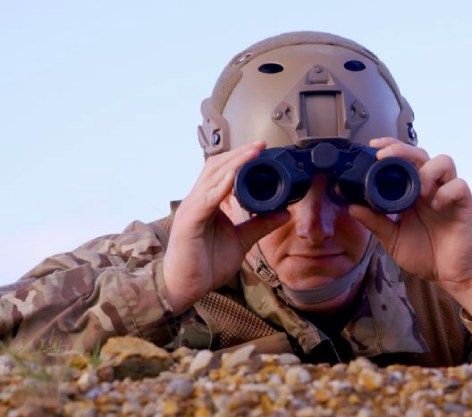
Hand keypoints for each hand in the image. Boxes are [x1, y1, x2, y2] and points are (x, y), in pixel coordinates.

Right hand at [163, 142, 289, 314]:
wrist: (184, 288)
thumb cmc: (206, 264)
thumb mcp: (241, 241)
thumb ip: (260, 225)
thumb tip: (284, 212)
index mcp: (207, 202)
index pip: (220, 171)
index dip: (239, 159)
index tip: (261, 150)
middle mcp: (197, 200)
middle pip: (215, 167)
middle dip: (238, 154)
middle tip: (260, 146)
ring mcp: (190, 209)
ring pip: (211, 177)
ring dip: (233, 163)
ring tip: (253, 153)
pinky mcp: (189, 221)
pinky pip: (207, 199)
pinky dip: (222, 186)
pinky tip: (235, 178)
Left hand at [349, 138, 471, 319]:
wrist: (450, 274)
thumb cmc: (424, 254)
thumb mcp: (393, 239)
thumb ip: (376, 222)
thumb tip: (352, 207)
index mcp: (412, 191)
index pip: (403, 160)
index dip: (391, 147)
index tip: (373, 146)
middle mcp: (431, 187)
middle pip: (421, 154)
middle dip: (403, 151)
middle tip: (385, 157)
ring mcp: (449, 193)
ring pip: (444, 161)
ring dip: (427, 170)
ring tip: (418, 191)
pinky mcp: (465, 204)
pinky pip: (459, 186)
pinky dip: (446, 192)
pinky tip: (436, 205)